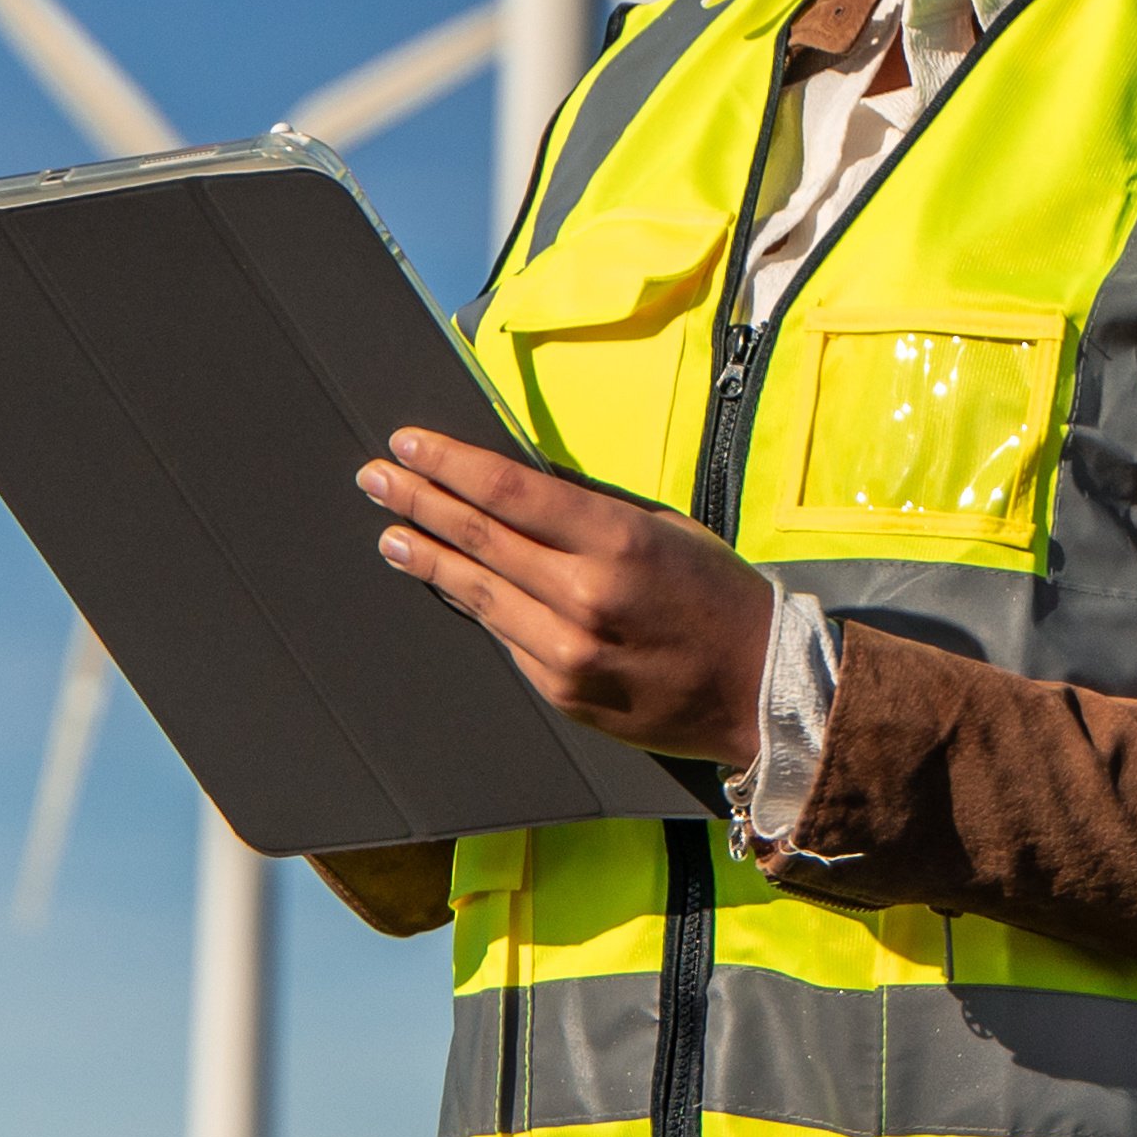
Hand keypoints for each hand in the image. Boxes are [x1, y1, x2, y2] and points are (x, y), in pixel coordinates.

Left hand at [362, 429, 776, 770]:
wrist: (760, 688)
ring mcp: (567, 652)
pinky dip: (474, 604)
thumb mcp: (664, 528)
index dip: (450, 464)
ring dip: (428, 557)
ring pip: (479, 594)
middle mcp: (584, 597)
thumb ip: (588, 513)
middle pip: (480, 539)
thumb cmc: (717, 596)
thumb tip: (514, 489)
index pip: (510, 491)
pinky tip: (448, 583)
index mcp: (617, 541)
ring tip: (392, 533)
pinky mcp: (561, 692)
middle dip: (420, 502)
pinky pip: (505, 637)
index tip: (409, 444)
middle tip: (376, 477)